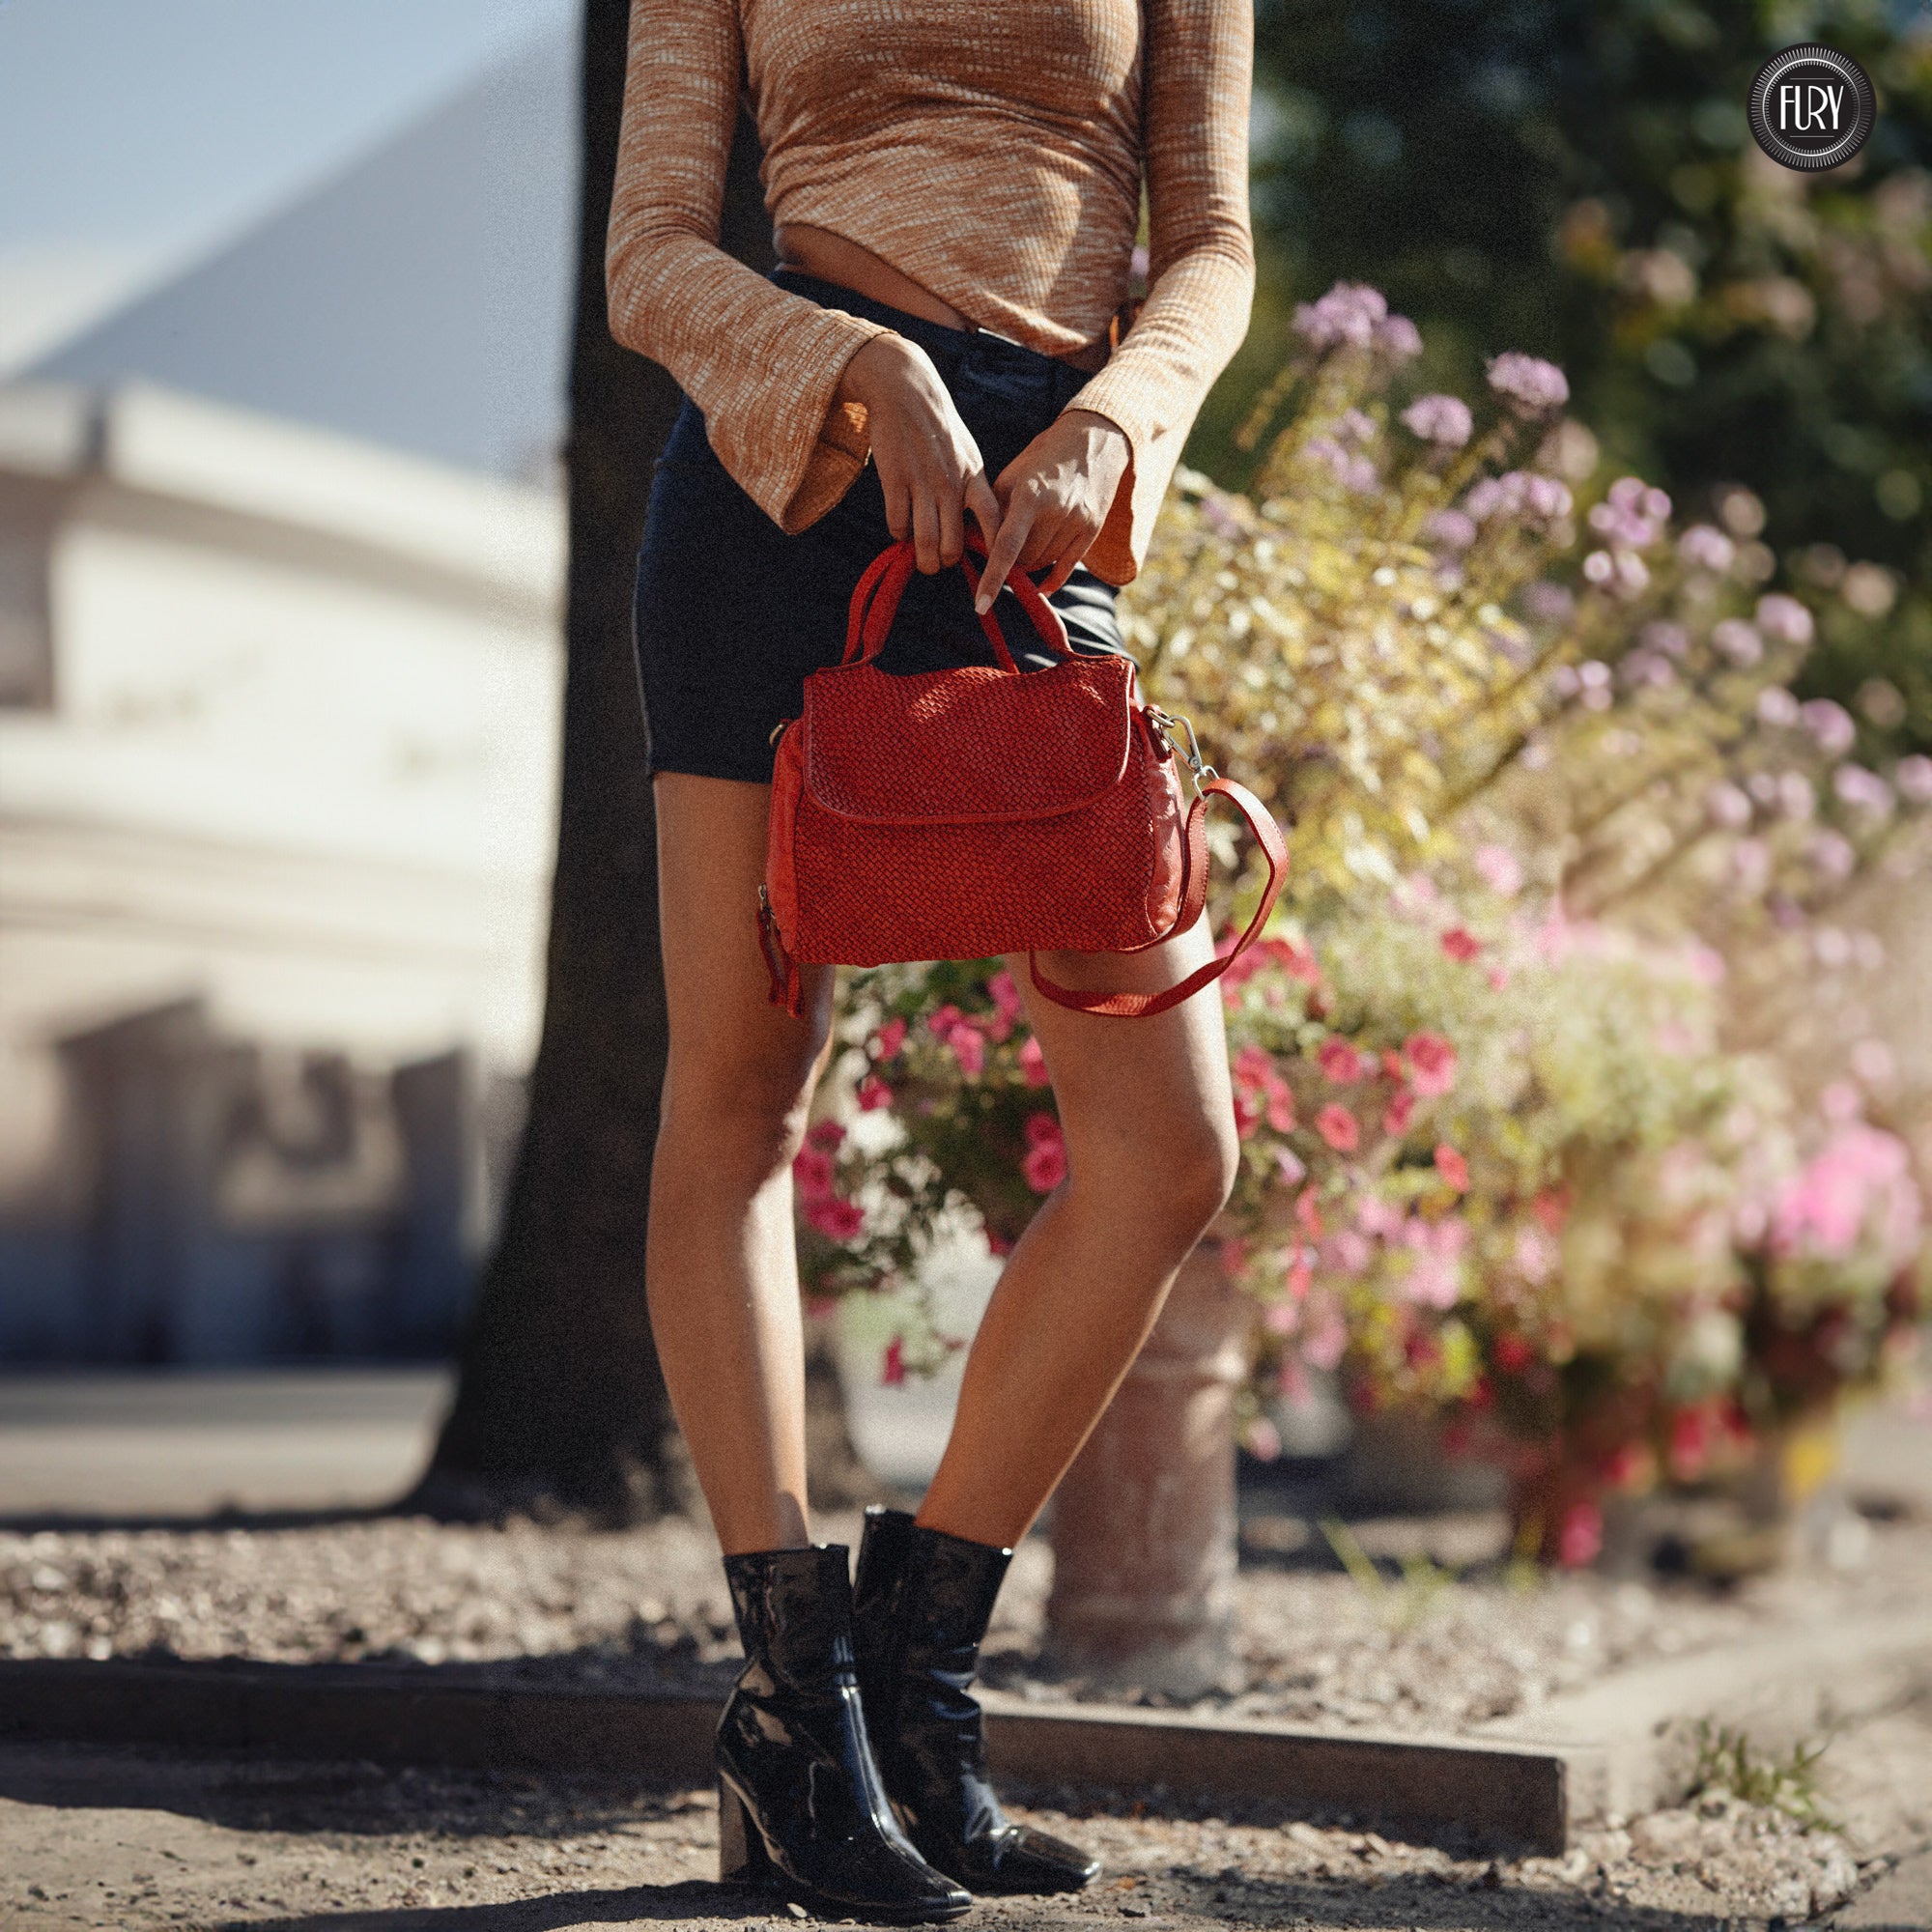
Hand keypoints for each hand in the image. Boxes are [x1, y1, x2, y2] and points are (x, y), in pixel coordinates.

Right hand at [837, 334, 1001, 573]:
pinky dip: (899, 534)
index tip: (993, 568)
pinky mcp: (895, 478)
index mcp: (974, 476)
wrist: (906, 390)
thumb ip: (973, 488)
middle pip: (954, 543)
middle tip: (940, 564)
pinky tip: (900, 529)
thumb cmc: (939, 427)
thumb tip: (977, 527)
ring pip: (926, 541)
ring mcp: (922, 482)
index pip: (993, 520)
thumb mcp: (967, 453)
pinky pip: (898, 524)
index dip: (996, 549)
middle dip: (947, 562)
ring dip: (923, 559)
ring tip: (922, 561)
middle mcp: (951, 483)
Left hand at [976, 410, 1129, 612]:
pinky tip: (1040, 587)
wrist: (1092, 441)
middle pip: (1024, 560)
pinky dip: (1050, 579)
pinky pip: (1065, 568)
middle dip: (1009, 560)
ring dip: (1028, 563)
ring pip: (1042, 565)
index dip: (992, 577)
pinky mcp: (1092, 529)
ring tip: (1027, 541)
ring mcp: (1077, 521)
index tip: (980, 605)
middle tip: (1004, 546)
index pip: (1007, 546)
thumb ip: (993, 512)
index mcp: (1029, 495)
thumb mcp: (1012, 477)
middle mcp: (1056, 510)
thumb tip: (974, 547)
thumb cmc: (1042, 459)